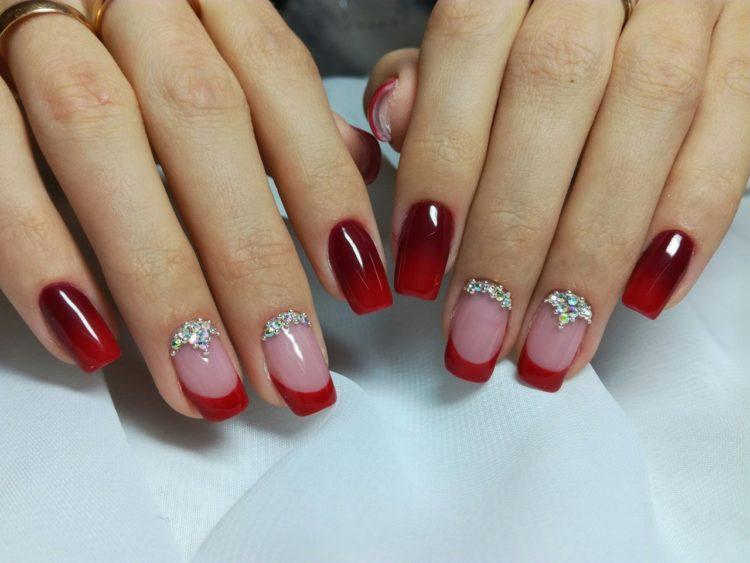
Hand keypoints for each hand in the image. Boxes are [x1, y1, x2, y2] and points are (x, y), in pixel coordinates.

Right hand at [0, 0, 389, 419]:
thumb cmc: (124, 28)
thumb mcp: (212, 36)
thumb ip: (278, 95)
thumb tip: (357, 160)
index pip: (277, 78)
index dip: (322, 184)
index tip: (359, 284)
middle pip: (202, 121)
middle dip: (252, 261)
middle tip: (291, 369)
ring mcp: (31, 28)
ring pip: (100, 139)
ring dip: (161, 281)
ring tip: (207, 382)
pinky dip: (37, 256)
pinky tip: (92, 341)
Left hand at [365, 0, 749, 389]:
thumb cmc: (535, 17)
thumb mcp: (473, 27)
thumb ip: (432, 72)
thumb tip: (396, 116)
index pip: (468, 49)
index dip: (443, 166)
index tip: (421, 268)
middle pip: (555, 96)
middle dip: (513, 235)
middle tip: (480, 333)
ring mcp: (685, 6)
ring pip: (647, 122)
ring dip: (595, 252)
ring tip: (555, 344)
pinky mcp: (745, 47)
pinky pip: (734, 135)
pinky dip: (691, 221)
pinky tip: (646, 295)